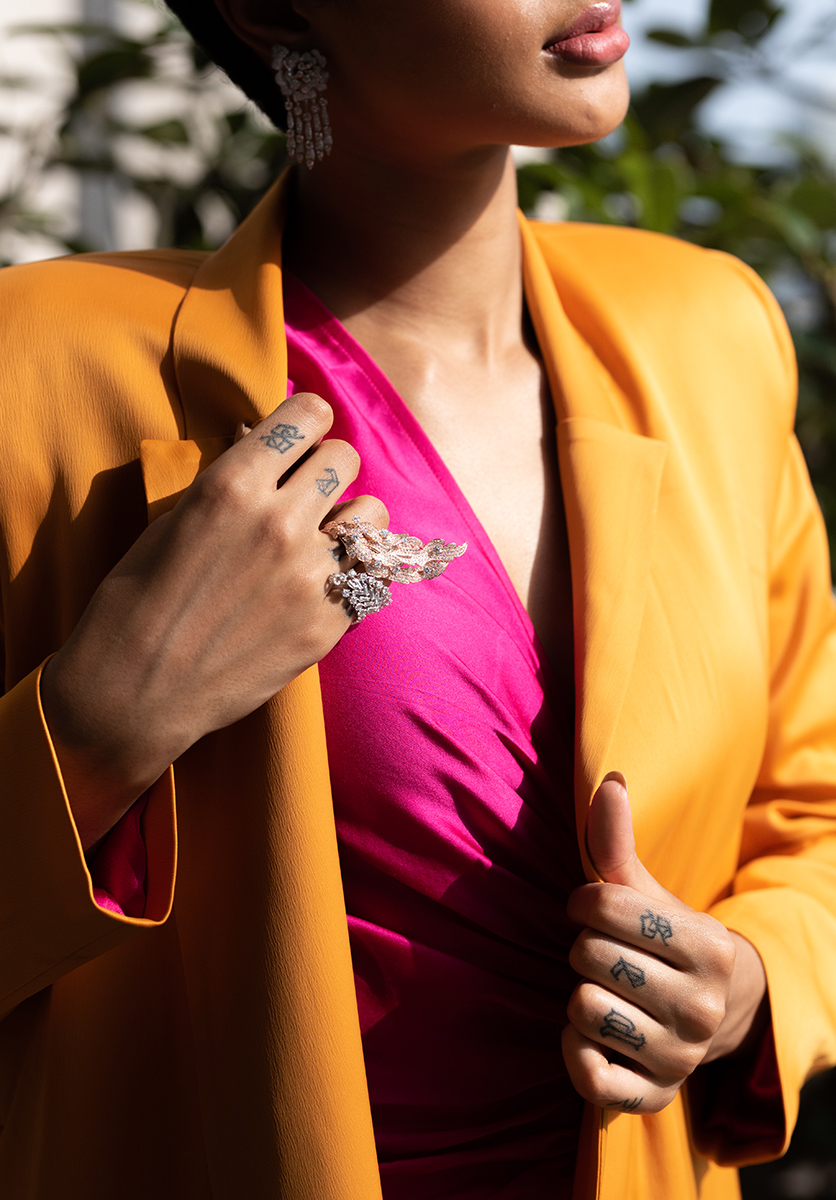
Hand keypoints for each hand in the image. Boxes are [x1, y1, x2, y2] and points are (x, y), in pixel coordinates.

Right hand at [41, 393, 387, 849]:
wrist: (135, 692)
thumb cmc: (137, 601)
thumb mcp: (173, 521)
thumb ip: (229, 481)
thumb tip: (261, 443)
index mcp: (232, 486)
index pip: (308, 415)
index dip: (307, 421)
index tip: (301, 435)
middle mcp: (279, 521)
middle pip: (344, 457)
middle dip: (326, 467)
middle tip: (307, 491)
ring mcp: (311, 575)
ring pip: (373, 513)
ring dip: (352, 518)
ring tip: (327, 536)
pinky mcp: (329, 622)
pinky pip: (374, 573)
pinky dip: (358, 570)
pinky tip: (332, 579)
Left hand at [562, 773, 767, 1114]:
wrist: (717, 1015)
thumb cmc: (667, 942)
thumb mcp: (649, 894)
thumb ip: (619, 843)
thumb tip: (608, 781)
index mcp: (707, 945)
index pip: (605, 907)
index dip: (584, 903)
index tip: (593, 910)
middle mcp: (700, 1007)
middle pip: (589, 958)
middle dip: (584, 949)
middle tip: (605, 956)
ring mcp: (679, 1057)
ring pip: (583, 1009)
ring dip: (579, 996)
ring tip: (606, 992)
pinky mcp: (653, 1097)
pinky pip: (588, 1075)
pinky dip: (574, 1051)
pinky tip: (590, 1036)